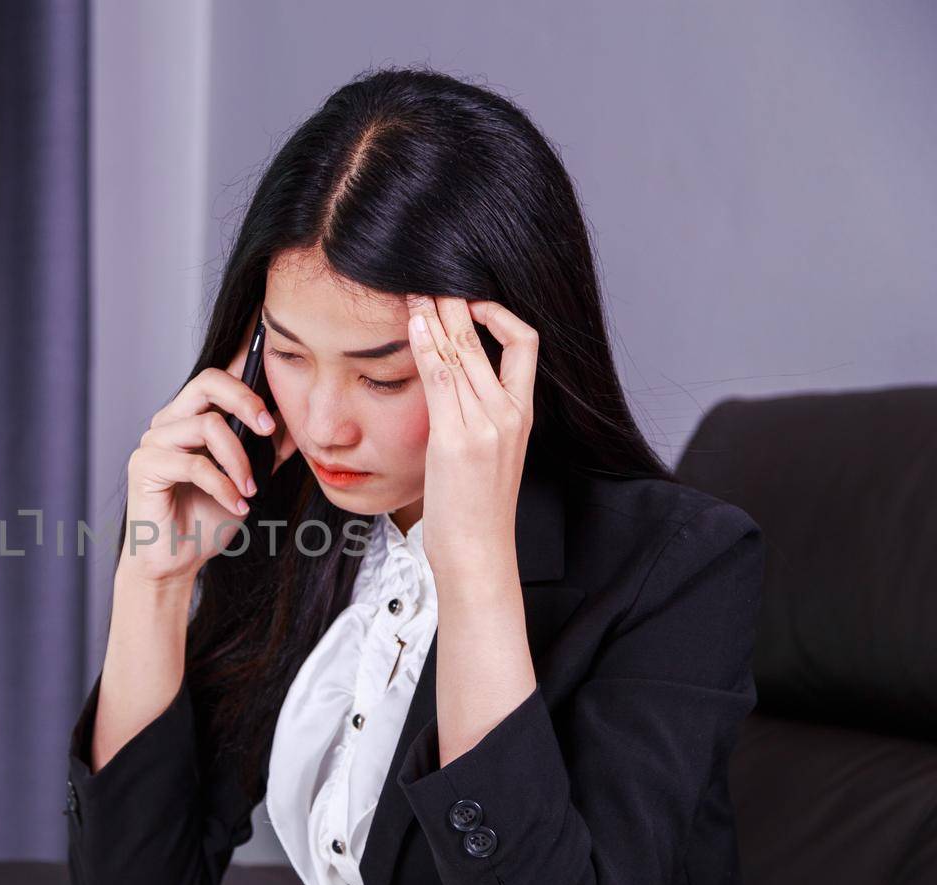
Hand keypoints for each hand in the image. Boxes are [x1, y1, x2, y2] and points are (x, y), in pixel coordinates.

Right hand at [121, 321, 292, 585]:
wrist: (175, 560)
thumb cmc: (205, 519)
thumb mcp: (249, 478)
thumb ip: (267, 449)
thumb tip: (297, 422)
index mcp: (190, 417)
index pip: (218, 378)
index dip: (249, 372)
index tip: (282, 385)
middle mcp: (169, 421)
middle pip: (207, 381)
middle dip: (247, 401)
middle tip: (269, 429)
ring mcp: (153, 442)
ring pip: (206, 425)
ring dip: (239, 460)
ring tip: (250, 488)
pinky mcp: (144, 466)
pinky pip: (194, 464)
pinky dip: (223, 485)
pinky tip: (237, 504)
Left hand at [405, 294, 539, 583]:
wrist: (478, 552)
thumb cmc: (475, 508)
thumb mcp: (485, 453)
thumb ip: (476, 416)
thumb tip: (450, 386)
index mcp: (522, 414)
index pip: (525, 345)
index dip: (500, 316)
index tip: (472, 303)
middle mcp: (509, 413)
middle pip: (485, 340)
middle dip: (457, 304)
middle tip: (433, 277)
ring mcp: (486, 425)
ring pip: (462, 352)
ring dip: (438, 315)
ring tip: (415, 291)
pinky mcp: (458, 439)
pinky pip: (442, 379)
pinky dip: (427, 346)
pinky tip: (414, 325)